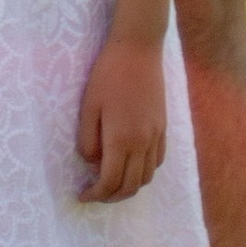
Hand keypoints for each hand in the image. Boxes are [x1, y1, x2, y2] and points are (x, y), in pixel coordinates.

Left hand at [75, 37, 167, 202]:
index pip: (110, 181)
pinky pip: (157, 161)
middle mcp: (143, 143)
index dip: (96, 194)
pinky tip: (131, 165)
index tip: (82, 195)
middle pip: (131, 186)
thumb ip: (88, 140)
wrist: (138, 49)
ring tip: (112, 182)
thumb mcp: (89, 106)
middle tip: (95, 193)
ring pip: (147, 177)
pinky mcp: (163, 127)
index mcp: (121, 139)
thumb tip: (92, 163)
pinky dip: (144, 172)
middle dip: (111, 196)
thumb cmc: (108, 74)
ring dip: (129, 187)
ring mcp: (156, 136)